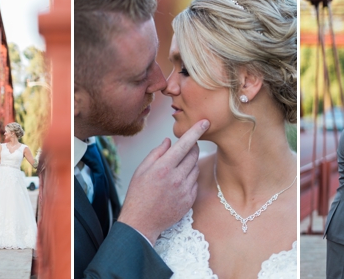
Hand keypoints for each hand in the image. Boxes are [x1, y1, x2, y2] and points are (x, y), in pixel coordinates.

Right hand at [117, 119, 208, 244]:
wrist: (142, 222)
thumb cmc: (138, 194)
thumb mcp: (141, 170)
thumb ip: (157, 153)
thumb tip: (169, 141)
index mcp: (164, 167)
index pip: (185, 144)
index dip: (196, 131)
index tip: (205, 122)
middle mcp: (177, 177)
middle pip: (193, 154)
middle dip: (191, 148)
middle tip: (183, 149)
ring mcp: (185, 190)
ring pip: (195, 168)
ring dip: (189, 164)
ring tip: (174, 171)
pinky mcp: (190, 200)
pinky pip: (195, 182)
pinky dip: (189, 178)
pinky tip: (176, 184)